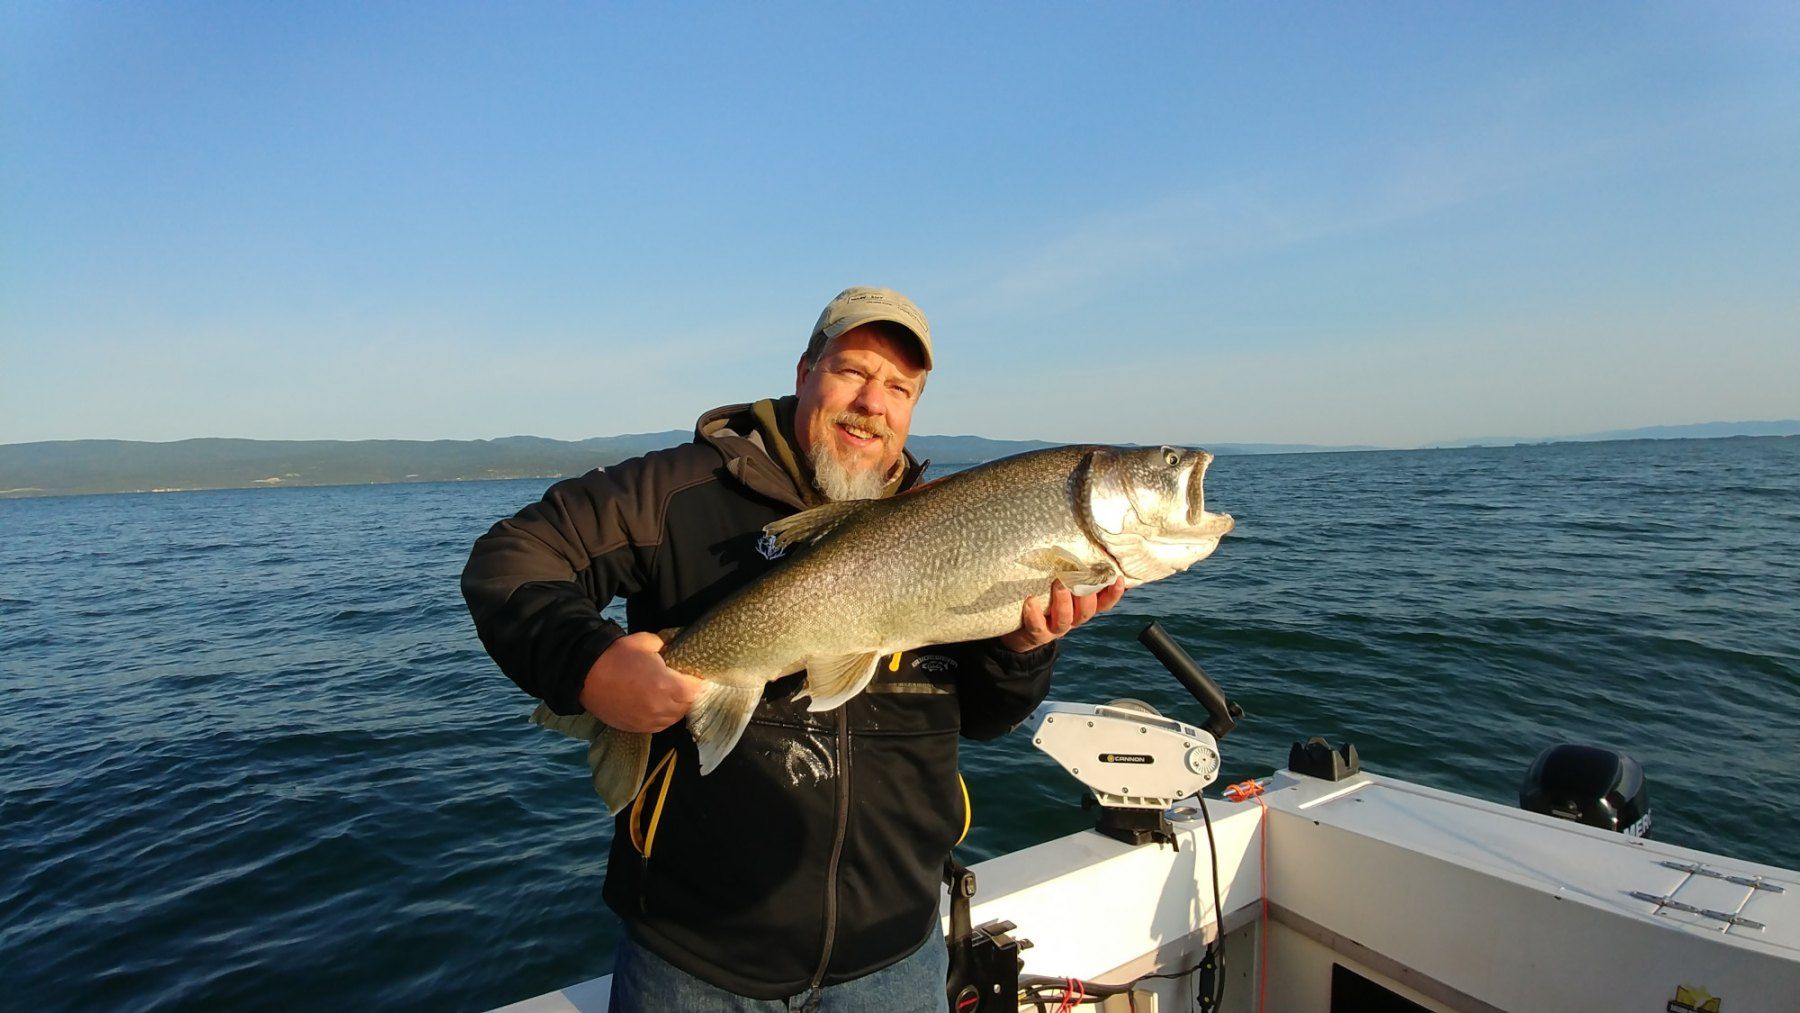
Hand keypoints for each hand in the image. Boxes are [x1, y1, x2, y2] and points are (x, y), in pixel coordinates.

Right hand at [578, 631, 703, 731]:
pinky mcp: (635, 727)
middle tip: (682, 683)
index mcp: (667, 686)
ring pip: (673, 718)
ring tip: (670, 695)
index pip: (696, 689)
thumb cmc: (616, 655)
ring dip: (676, 707)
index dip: (697, 681)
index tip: (694, 674)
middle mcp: (660, 708)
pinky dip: (661, 716)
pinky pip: (657, 726)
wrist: (584, 674)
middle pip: (687, 705)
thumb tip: (671, 650)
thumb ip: (665, 646)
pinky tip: (656, 705)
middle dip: (687, 694)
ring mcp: (647, 721)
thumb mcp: (646, 641)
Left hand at [999, 577, 1126, 652]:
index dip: (1113, 593)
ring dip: (1063, 601)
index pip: (1104, 603)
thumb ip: (1070, 572)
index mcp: (1081, 607)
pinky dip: (1034, 614)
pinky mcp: (1037, 635)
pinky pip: (1038, 627)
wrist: (1019, 630)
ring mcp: (1055, 629)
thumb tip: (1082, 543)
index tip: (1117, 578)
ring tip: (1058, 583)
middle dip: (1085, 594)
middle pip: (1087, 611)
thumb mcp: (1059, 584)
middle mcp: (1073, 619)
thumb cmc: (1043, 598)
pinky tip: (1031, 601)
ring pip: (1065, 620)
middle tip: (1077, 575)